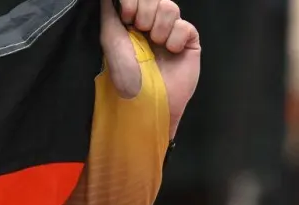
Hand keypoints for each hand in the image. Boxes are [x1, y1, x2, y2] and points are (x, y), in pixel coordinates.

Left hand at [101, 0, 202, 139]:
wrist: (147, 101)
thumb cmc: (126, 75)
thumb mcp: (110, 41)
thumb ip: (110, 13)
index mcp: (132, 24)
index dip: (135, 0)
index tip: (127, 14)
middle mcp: (151, 26)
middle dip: (146, 11)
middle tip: (140, 30)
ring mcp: (171, 34)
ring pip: (171, 8)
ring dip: (160, 25)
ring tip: (156, 44)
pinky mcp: (188, 43)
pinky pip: (185, 26)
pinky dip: (176, 37)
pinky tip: (171, 52)